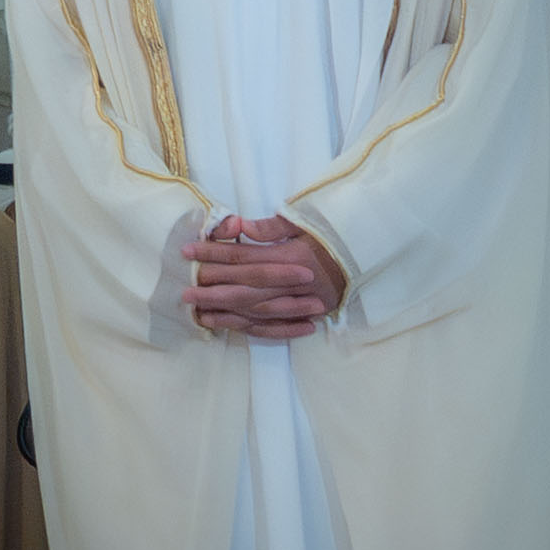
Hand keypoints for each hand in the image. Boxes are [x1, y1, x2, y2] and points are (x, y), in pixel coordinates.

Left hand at [185, 215, 346, 339]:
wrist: (364, 256)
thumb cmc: (330, 235)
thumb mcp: (303, 222)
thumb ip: (270, 227)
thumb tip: (238, 225)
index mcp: (288, 255)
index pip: (242, 255)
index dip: (213, 253)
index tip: (189, 252)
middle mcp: (291, 282)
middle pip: (243, 287)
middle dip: (212, 290)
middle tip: (185, 291)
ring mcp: (298, 301)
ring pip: (254, 311)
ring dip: (225, 313)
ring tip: (199, 313)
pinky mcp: (304, 314)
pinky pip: (273, 326)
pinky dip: (249, 328)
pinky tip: (228, 327)